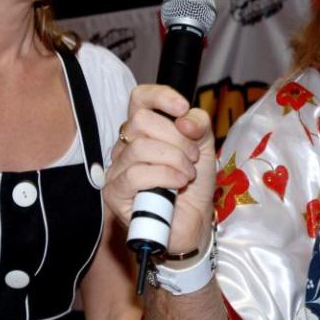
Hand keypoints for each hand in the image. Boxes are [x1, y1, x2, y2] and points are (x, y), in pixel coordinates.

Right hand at [104, 84, 216, 255]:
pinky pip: (136, 174)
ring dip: (174, 159)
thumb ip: (198, 125)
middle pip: (141, 121)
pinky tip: (178, 183)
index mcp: (144, 129)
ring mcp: (117, 168)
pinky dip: (164, 176)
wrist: (194, 222)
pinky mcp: (114, 192)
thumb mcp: (204, 147)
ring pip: (140, 147)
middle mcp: (125, 145)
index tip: (181, 108)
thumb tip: (183, 119)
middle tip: (192, 157)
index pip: (139, 98)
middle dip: (175, 138)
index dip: (160, 96)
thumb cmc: (193, 184)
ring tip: (187, 175)